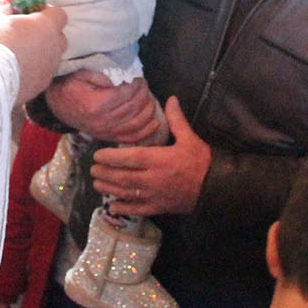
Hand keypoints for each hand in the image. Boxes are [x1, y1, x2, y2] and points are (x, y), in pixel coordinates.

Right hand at [0, 2, 65, 103]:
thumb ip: (2, 10)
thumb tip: (3, 3)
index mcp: (46, 26)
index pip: (59, 14)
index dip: (48, 12)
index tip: (33, 13)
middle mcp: (53, 47)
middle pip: (60, 37)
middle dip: (47, 34)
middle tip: (28, 34)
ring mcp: (50, 67)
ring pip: (52, 57)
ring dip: (41, 53)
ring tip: (21, 54)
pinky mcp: (42, 84)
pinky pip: (43, 73)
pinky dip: (35, 70)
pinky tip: (18, 70)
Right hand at [45, 70, 157, 142]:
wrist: (57, 103)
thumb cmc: (71, 84)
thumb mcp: (83, 72)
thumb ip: (104, 75)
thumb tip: (124, 79)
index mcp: (97, 104)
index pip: (127, 94)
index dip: (137, 85)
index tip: (139, 78)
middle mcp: (102, 121)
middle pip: (134, 108)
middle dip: (144, 95)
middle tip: (145, 85)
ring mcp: (105, 132)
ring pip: (136, 123)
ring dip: (148, 110)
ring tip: (149, 98)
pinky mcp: (107, 137)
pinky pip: (131, 137)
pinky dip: (146, 131)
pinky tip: (155, 122)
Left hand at [91, 98, 211, 216]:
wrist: (215, 187)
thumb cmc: (201, 161)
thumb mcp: (189, 138)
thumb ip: (176, 119)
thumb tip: (171, 98)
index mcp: (159, 160)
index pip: (129, 158)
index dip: (111, 158)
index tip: (97, 155)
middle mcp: (153, 179)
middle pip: (123, 176)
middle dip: (105, 173)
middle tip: (92, 169)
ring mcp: (154, 195)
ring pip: (126, 193)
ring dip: (109, 188)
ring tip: (96, 183)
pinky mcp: (159, 207)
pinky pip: (138, 209)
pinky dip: (124, 208)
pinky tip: (112, 206)